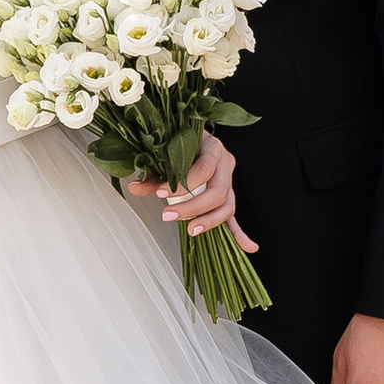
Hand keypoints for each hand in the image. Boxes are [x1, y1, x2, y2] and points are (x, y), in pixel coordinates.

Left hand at [123, 130, 255, 248]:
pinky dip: (240, 233)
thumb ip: (152, 174)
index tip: (160, 193)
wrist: (192, 137)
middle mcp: (225, 164)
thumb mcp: (166, 154)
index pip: (204, 169)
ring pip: (227, 205)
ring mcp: (229, 181)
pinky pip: (234, 217)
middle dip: (192, 207)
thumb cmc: (181, 143)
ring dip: (210, 221)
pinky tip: (248, 247)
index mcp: (213, 148)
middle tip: (168, 215)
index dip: (183, 184)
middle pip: (218, 191)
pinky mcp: (228, 197)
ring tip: (192, 230)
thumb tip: (135, 187)